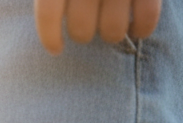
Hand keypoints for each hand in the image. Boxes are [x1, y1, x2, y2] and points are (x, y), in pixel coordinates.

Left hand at [34, 0, 160, 53]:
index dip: (50, 36)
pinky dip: (141, 29)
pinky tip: (137, 27)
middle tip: (89, 23)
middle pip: (81, 29)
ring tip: (113, 22)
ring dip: (112, 33)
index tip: (55, 49)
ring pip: (112, 31)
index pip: (48, 12)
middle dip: (84, 32)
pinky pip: (146, 20)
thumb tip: (36, 24)